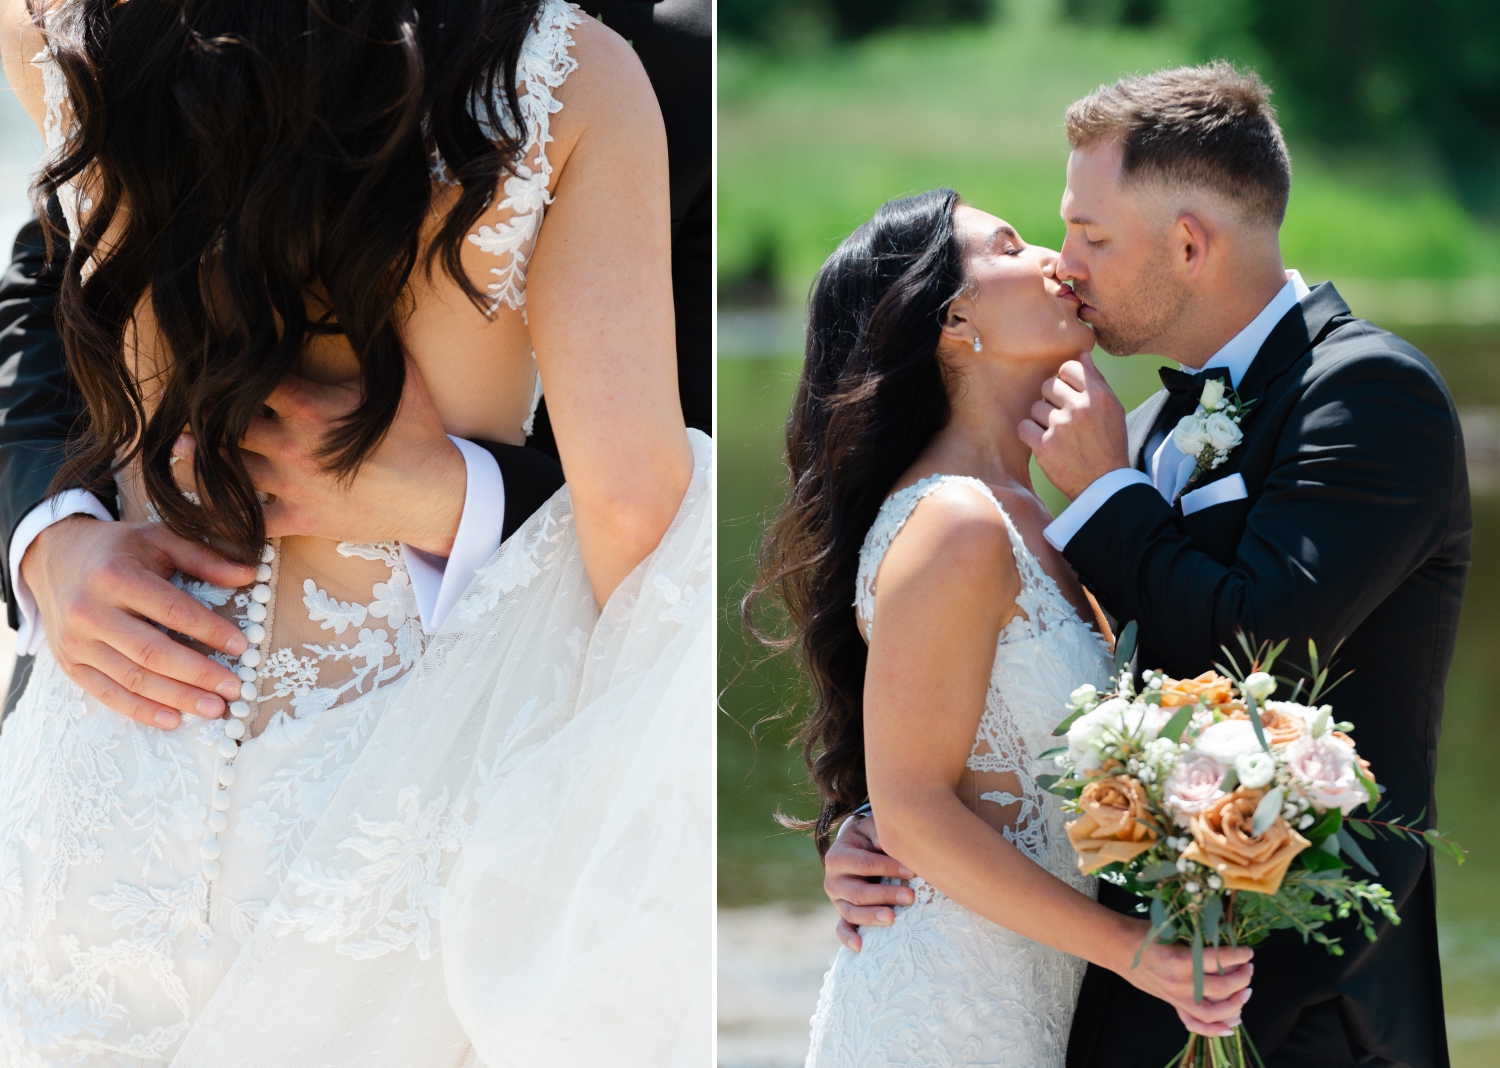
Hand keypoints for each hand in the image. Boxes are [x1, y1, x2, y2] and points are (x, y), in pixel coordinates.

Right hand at [20, 515, 254, 728]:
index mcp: (115, 576)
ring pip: (132, 678)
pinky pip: (107, 694)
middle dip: (198, 674)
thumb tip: (249, 575)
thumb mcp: (159, 539)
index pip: (172, 610)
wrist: (54, 558)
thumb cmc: (117, 550)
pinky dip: (141, 710)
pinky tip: (173, 719)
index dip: (209, 630)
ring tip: (214, 709)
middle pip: (152, 652)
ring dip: (177, 698)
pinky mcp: (70, 663)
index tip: (241, 646)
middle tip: (234, 689)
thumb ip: (204, 558)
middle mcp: (90, 611)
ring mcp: (77, 642)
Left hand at [174, 364, 466, 554]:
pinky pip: (250, 524)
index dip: (224, 369)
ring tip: (183, 447)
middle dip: (204, 414)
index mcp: (309, 406)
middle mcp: (292, 445)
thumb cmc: (421, 434)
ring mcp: (293, 485)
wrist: (439, 495)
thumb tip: (365, 294)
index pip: (248, 380)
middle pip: (226, 424)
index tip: (211, 362)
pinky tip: (210, 512)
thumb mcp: (400, 378)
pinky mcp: (301, 519)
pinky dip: (226, 520)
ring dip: (203, 460)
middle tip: (186, 406)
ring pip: (227, 472)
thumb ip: (373, 340)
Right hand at [824, 813, 913, 951]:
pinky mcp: (843, 912)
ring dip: (872, 917)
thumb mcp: (871, 829)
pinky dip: (848, 937)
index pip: (864, 864)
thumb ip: (879, 834)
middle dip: (885, 895)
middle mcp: (833, 880)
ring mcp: (837, 899)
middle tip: (910, 897)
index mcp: (838, 856)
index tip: (912, 871)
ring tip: (893, 918)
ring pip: (852, 912)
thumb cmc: (869, 837)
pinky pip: (842, 928)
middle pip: (858, 892)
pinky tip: (860, 946)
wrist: (855, 847)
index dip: (887, 867)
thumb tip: (891, 845)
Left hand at [1018, 351, 1129, 499]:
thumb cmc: (1109, 444)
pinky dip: (1031, 434)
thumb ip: (1097, 381)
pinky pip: (1024, 427)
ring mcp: (1060, 427)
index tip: (1068, 393)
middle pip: (1048, 385)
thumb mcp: (1113, 409)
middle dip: (1052, 399)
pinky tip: (1045, 442)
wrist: (1104, 484)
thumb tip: (1082, 354)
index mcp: (1098, 396)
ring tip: (1058, 434)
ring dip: (1042, 419)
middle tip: (1063, 417)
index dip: (1065, 379)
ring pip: (1035, 407)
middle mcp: (1079, 408)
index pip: (1069, 368)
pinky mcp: (1044, 446)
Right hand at [1108, 920, 1254, 1037]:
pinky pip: (1195, 1024)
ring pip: (1213, 1012)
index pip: (1219, 961)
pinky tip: (1230, 1026)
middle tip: (1248, 967)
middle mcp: (1179, 983)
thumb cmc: (1144, 933)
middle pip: (1222, 988)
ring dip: (1235, 1004)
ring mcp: (1175, 997)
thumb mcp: (1171, 928)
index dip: (1238, 956)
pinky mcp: (1172, 1003)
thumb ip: (1196, 937)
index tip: (1248, 952)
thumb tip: (1226, 940)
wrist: (1118, 948)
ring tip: (1246, 992)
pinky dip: (1213, 1029)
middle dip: (1242, 977)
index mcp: (1180, 960)